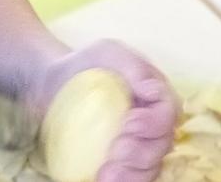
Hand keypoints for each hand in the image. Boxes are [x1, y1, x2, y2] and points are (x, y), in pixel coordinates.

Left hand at [27, 40, 177, 181]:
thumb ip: (133, 66)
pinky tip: (100, 180)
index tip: (128, 124)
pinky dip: (122, 181)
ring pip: (149, 168)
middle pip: (161, 147)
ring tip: (106, 176)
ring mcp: (137, 146)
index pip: (168, 114)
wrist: (53, 83)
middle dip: (141, 155)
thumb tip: (153, 90)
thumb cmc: (85, 64)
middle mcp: (153, 125)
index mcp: (156, 98)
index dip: (154, 124)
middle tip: (115, 154)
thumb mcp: (108, 52)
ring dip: (133, 176)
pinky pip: (129, 177)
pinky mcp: (119, 162)